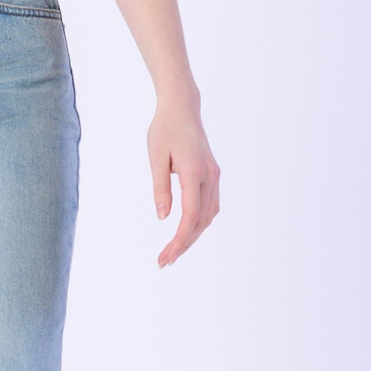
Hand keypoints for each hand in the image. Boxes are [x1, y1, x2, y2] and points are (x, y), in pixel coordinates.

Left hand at [148, 97, 219, 267]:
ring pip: (207, 216)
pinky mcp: (212, 175)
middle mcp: (210, 176)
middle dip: (183, 244)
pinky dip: (198, 222)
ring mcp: (214, 176)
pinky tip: (186, 232)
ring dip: (192, 235)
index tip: (167, 256)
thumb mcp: (155, 157)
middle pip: (200, 221)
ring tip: (172, 252)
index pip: (189, 215)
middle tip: (163, 262)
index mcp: (195, 172)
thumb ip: (160, 188)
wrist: (182, 108)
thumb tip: (163, 217)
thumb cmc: (164, 129)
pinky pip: (209, 206)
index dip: (179, 239)